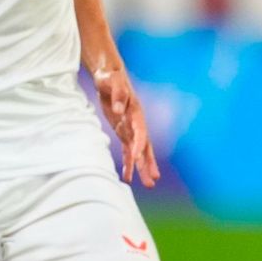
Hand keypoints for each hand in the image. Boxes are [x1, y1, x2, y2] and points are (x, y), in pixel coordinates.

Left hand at [94, 67, 158, 187]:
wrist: (108, 75)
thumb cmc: (110, 77)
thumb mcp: (111, 81)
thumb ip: (117, 94)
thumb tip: (119, 109)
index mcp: (135, 112)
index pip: (140, 132)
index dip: (140, 144)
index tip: (138, 157)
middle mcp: (136, 123)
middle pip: (145, 147)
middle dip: (148, 164)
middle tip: (153, 179)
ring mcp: (130, 128)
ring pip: (138, 152)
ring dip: (142, 168)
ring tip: (148, 184)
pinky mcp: (122, 131)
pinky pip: (127, 151)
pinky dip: (128, 164)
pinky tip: (127, 177)